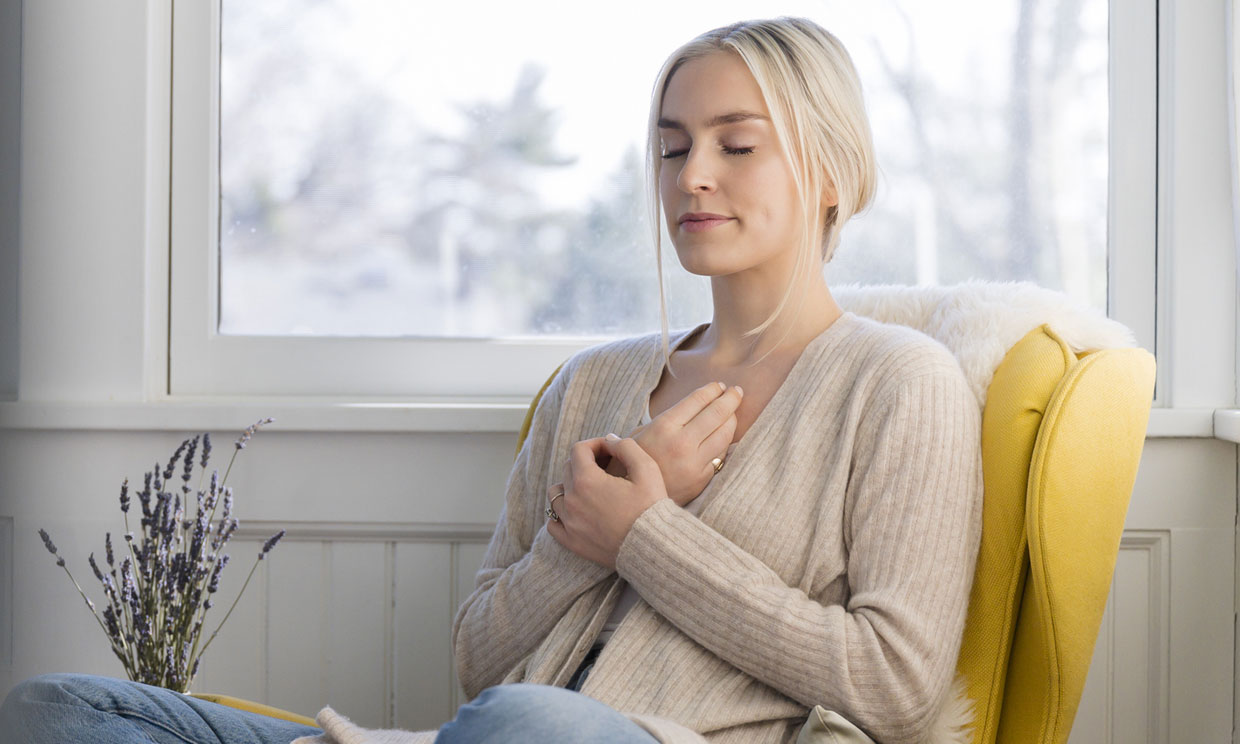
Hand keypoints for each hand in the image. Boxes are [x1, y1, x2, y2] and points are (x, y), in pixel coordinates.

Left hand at [546, 434, 668, 569]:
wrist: (652, 547)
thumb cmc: (651, 507)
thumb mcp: (647, 469)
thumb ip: (626, 447)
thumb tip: (609, 440)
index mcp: (587, 481)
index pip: (579, 450)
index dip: (595, 444)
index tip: (610, 450)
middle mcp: (572, 500)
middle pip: (568, 469)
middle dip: (586, 462)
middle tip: (607, 467)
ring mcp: (569, 523)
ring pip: (556, 494)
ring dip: (570, 485)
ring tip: (591, 488)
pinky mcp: (572, 542)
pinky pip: (553, 523)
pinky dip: (560, 514)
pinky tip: (577, 511)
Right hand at [606, 382, 742, 505]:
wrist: (630, 501)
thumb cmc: (631, 462)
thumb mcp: (640, 434)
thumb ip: (666, 420)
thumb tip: (693, 406)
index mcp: (664, 427)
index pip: (697, 400)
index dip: (712, 390)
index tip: (719, 386)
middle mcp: (681, 443)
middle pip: (717, 413)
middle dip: (730, 398)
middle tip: (736, 391)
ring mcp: (694, 463)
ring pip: (725, 434)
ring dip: (732, 419)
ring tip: (732, 412)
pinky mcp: (701, 479)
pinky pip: (720, 455)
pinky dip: (725, 442)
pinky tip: (724, 435)